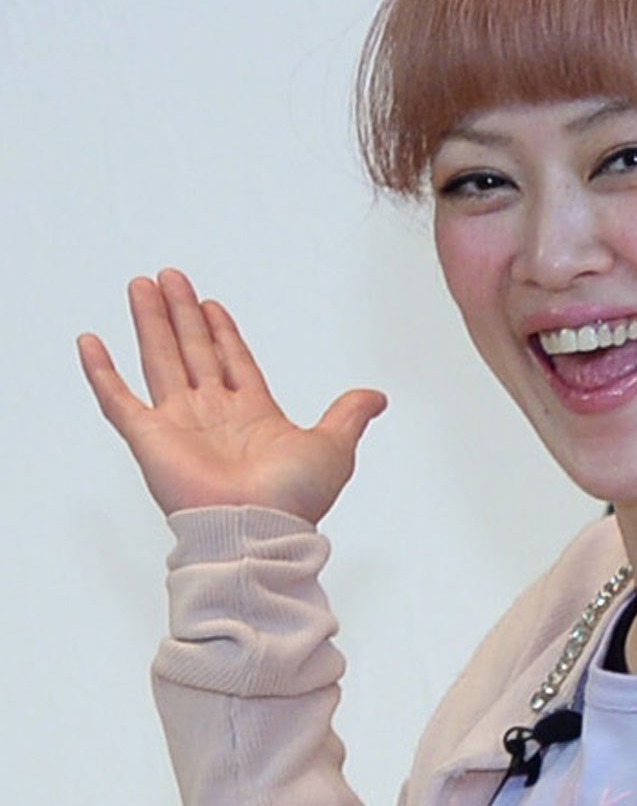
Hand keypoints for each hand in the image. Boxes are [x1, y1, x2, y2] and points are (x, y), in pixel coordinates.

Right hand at [77, 268, 386, 523]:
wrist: (260, 528)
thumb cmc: (295, 498)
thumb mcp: (334, 445)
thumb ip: (349, 414)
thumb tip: (377, 397)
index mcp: (254, 415)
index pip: (232, 361)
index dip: (222, 331)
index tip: (211, 303)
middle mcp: (214, 416)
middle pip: (194, 351)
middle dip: (183, 314)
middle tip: (170, 277)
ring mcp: (179, 425)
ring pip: (161, 360)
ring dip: (151, 322)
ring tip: (142, 284)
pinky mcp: (149, 439)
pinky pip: (117, 399)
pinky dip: (101, 371)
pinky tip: (91, 341)